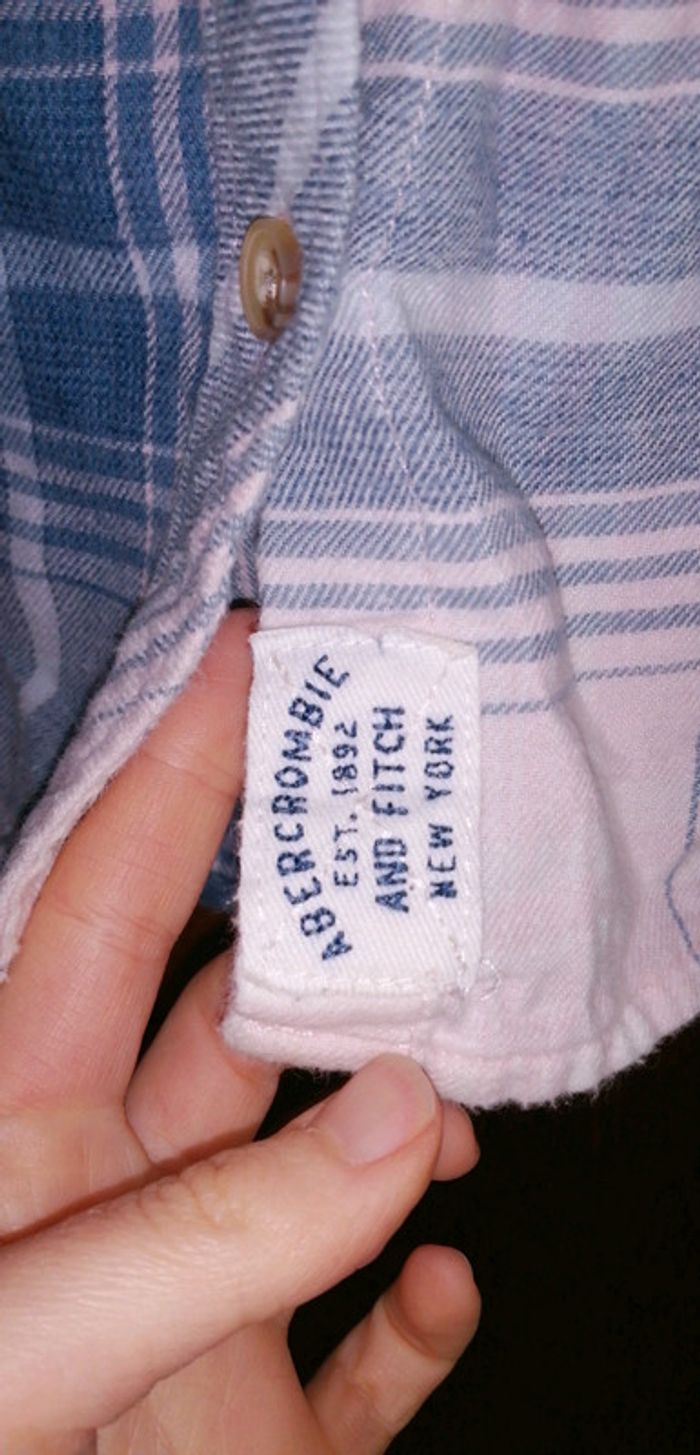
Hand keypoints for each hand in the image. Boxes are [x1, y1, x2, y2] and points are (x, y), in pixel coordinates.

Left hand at [0, 610, 479, 1453]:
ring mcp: (191, 1316)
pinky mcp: (257, 1434)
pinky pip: (360, 1357)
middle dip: (321, 925)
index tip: (245, 659)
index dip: (168, 775)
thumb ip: (210, 1241)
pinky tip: (448, 1295)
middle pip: (235, 1014)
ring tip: (455, 1090)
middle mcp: (112, 1202)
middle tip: (411, 840)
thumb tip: (408, 1117)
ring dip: (396, 1116)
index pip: (100, 906)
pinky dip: (417, 1321)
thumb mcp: (32, 1357)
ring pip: (322, 1162)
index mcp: (18, 1136)